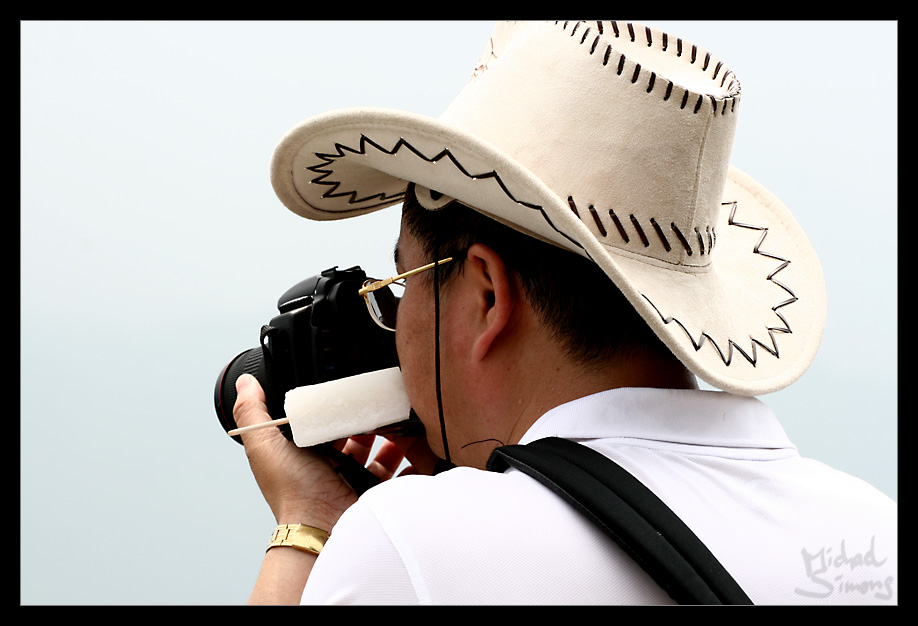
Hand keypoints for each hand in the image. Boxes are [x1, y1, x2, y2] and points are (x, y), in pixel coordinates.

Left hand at [232, 374, 429, 528]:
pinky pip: (398, 472)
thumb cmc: (292, 491)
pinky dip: (409, 459)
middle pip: (355, 431)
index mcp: (306, 451)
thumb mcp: (265, 445)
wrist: (322, 526)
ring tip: (400, 417)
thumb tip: (245, 382)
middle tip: (380, 399)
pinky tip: (417, 445)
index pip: (325, 419)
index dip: (335, 404)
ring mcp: (356, 478)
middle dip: (368, 415)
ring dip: (392, 433)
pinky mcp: (376, 490)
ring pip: (380, 448)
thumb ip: (253, 413)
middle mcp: (331, 464)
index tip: (349, 385)